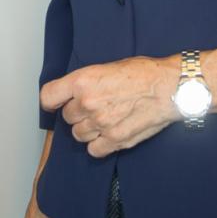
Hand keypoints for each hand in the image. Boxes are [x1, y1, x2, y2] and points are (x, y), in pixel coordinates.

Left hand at [40, 55, 178, 156]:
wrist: (168, 88)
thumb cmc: (142, 73)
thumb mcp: (106, 67)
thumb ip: (86, 82)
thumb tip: (74, 93)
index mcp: (82, 81)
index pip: (48, 97)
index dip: (51, 102)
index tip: (54, 104)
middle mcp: (87, 103)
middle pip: (66, 118)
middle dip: (76, 114)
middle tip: (92, 108)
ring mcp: (101, 123)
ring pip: (78, 135)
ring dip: (87, 130)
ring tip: (102, 120)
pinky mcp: (115, 140)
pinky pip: (94, 150)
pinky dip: (99, 145)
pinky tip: (108, 135)